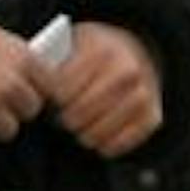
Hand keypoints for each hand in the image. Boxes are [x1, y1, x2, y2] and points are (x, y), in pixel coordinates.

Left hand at [44, 22, 162, 156]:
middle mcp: (126, 71)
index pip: (62, 90)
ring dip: (84, 135)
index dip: (51, 101)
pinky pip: (120, 145)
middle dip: (66, 119)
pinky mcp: (153, 118)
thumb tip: (36, 91)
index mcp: (101, 49)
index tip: (49, 102)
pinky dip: (105, 146)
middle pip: (80, 113)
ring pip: (99, 132)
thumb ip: (56, 63)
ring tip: (78, 129)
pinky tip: (97, 137)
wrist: (139, 52)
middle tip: (62, 120)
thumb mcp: (75, 44)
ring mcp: (142, 96)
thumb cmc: (94, 52)